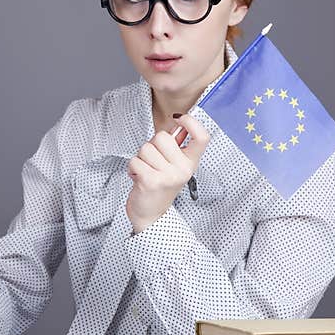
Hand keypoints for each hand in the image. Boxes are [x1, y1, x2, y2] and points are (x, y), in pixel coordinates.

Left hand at [125, 113, 209, 233]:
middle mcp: (183, 169)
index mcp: (191, 163)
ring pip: (146, 148)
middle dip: (151, 145)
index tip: (180, 119)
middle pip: (162, 136)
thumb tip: (177, 123)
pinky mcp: (151, 181)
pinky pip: (135, 160)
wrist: (151, 215)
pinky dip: (132, 167)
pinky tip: (139, 177)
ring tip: (146, 171)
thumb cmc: (160, 187)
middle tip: (153, 162)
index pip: (202, 137)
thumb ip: (176, 145)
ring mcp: (168, 176)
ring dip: (140, 158)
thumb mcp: (173, 166)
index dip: (192, 122)